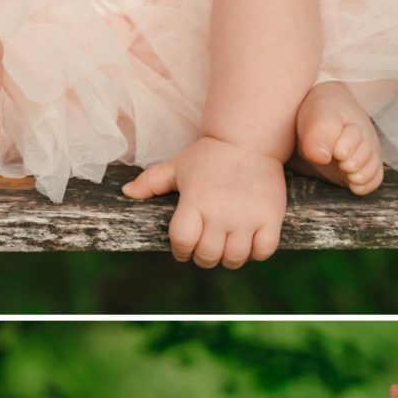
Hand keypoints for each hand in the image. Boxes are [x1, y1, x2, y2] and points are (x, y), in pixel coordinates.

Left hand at [122, 136, 285, 268]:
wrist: (249, 139)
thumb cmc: (209, 156)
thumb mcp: (178, 166)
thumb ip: (151, 181)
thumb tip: (126, 193)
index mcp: (195, 201)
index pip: (182, 241)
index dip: (180, 250)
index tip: (183, 248)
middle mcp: (220, 212)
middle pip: (207, 255)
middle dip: (202, 257)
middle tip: (205, 248)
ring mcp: (247, 217)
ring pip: (234, 258)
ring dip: (227, 259)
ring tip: (226, 247)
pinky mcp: (270, 217)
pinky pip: (263, 251)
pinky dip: (255, 253)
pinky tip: (249, 243)